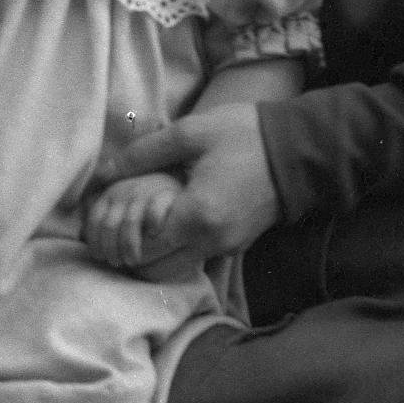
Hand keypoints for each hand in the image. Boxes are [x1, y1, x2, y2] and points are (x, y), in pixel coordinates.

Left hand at [80, 173, 185, 272]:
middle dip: (110, 248)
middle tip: (116, 263)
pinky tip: (153, 234)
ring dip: (128, 245)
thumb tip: (77, 237)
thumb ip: (100, 221)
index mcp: (109, 197)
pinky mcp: (164, 195)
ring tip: (132, 260)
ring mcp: (143, 193)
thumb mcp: (116, 208)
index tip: (101, 258)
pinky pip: (155, 211)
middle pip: (109, 225)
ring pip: (129, 223)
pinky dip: (153, 224)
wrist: (171, 185)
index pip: (94, 221)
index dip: (95, 243)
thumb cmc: (141, 204)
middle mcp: (123, 194)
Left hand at [99, 102, 279, 276]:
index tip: (110, 214)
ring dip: (153, 254)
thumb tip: (101, 173)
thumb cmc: (244, 135)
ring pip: (174, 269)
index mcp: (197, 216)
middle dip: (130, 251)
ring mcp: (226, 248)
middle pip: (154, 269)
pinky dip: (175, 250)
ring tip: (141, 223)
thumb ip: (142, 155)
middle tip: (119, 223)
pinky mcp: (236, 247)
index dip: (117, 235)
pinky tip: (168, 222)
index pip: (140, 248)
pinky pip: (195, 259)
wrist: (301, 150)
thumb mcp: (190, 133)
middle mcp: (211, 242)